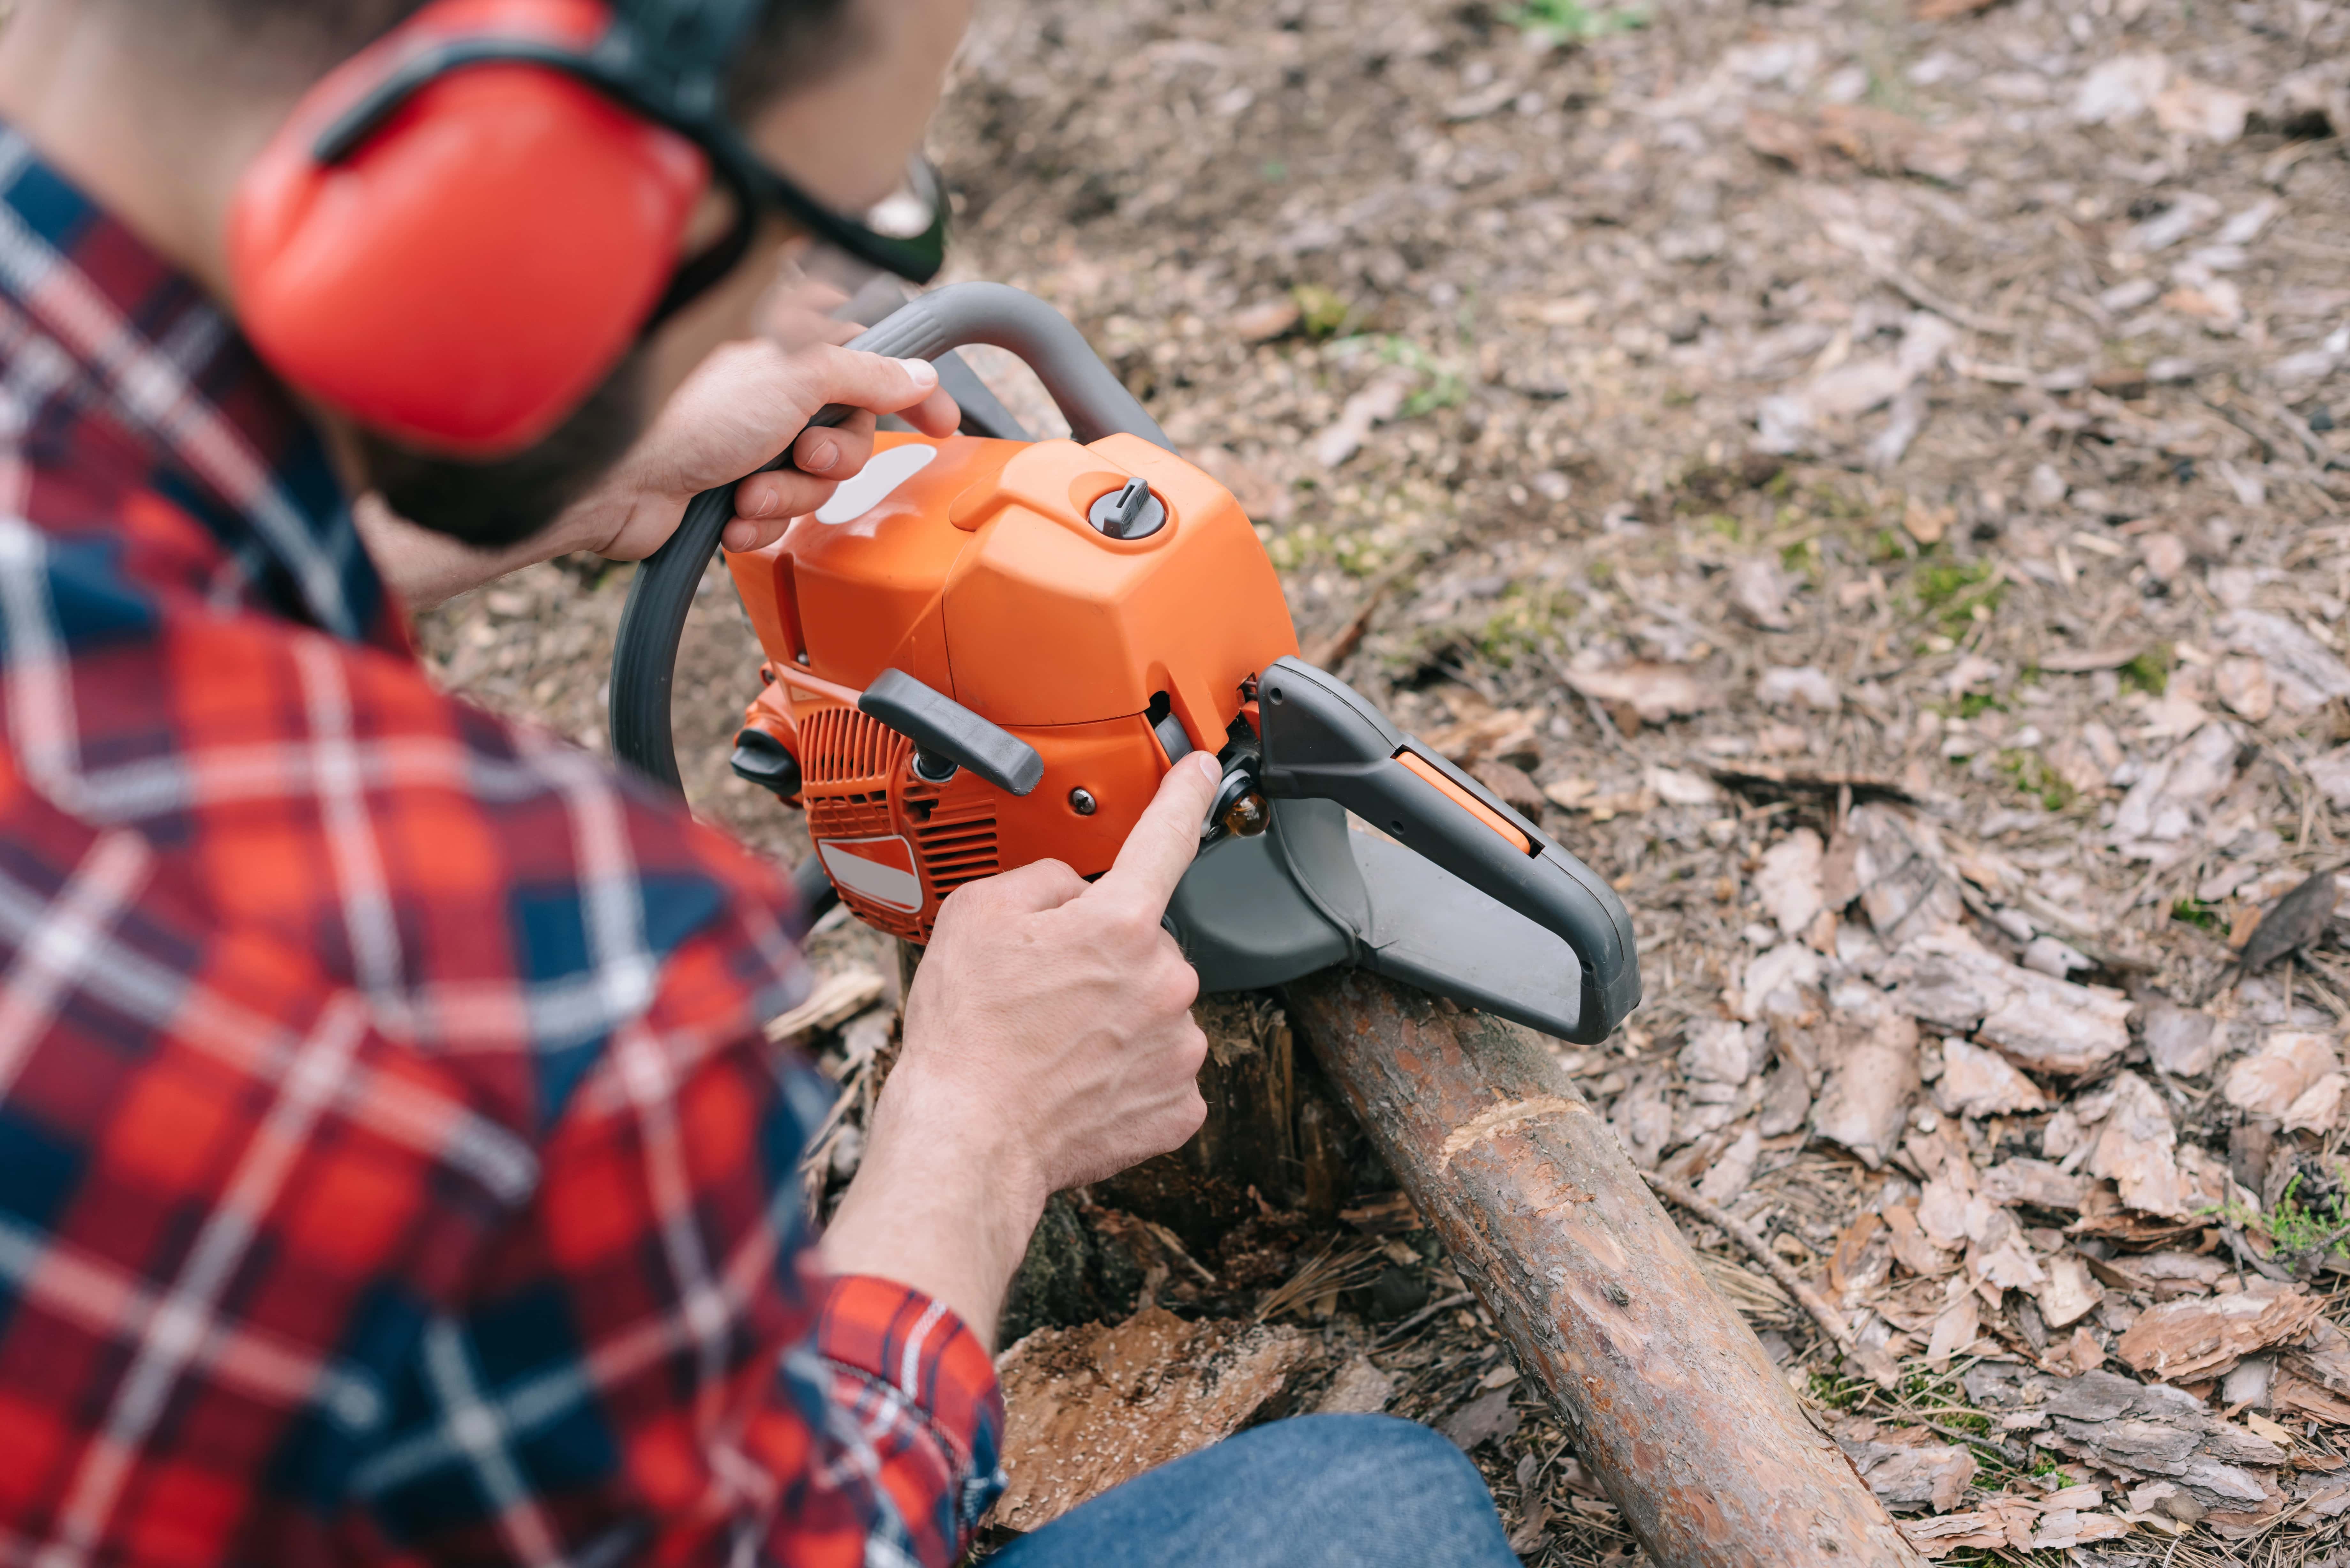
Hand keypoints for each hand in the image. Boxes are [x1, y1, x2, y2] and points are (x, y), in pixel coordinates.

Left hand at [568, 326, 960, 561]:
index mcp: (788, 350)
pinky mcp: (731, 493)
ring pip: (816, 484)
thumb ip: (866, 375)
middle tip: (799, 454)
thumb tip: (919, 375)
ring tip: (745, 490)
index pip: (873, 364)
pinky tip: (728, 516)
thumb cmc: (686, 414)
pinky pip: (780, 520)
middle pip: (852, 436)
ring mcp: (751, 444)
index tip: (943, 422)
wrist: (616, 482)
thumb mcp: (796, 379)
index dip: (913, 394)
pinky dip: (758, 524)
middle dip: (829, 460)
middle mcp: (772, 394)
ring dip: (786, 495)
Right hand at [820, 753, 1222, 1343]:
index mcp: (1119, 923)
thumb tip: (1073, 890)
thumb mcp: (977, 917)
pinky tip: (1080, 1084)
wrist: (967, 1139)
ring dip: (1117, 1019)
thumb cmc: (967, 1034)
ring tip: (1053, 1046)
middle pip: (1145, 945)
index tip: (1205, 771)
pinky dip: (1126, 1077)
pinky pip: (1159, 1073)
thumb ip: (1042, 881)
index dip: (1186, 794)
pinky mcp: (1178, 1105)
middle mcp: (1164, 979)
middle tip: (1045, 993)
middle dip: (1106, 959)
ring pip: (1155, 1010)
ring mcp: (1177, 1046)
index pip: (1165, 837)